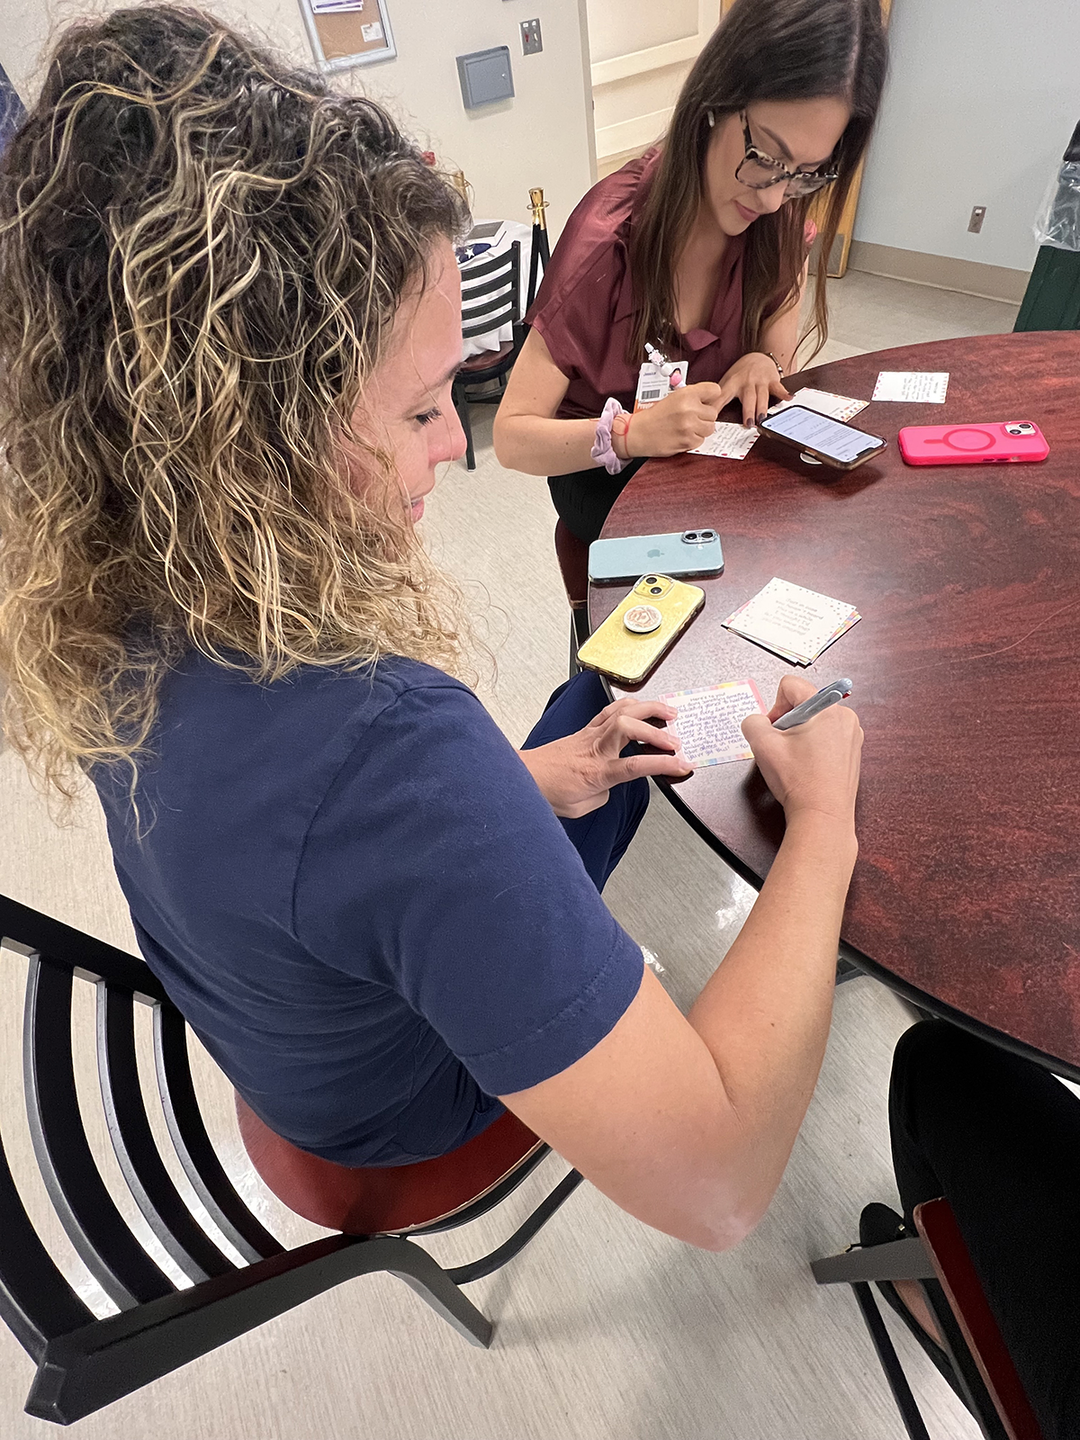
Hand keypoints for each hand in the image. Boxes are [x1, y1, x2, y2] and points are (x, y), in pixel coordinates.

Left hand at [520, 699, 692, 817]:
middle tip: (677, 738)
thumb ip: (605, 794)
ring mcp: (590, 734)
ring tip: (667, 712)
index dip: (663, 764)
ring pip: (621, 711)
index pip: (637, 765)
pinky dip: (628, 705)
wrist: (523, 779)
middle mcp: (595, 748)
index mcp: (597, 772)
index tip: (682, 765)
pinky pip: (609, 710)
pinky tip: (639, 706)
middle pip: (630, 727)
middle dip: (657, 730)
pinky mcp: (585, 729)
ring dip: (648, 708)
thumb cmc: (548, 793)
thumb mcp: (583, 807)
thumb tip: (612, 786)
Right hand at [625, 382, 724, 457]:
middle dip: (704, 416)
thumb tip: (713, 401)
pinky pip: (701, 440)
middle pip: (713, 413)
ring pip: (710, 428)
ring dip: (701, 429)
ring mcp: (689, 426)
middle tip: (691, 418)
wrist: (639, 432)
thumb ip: (693, 396)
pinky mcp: (688, 441)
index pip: (714, 390)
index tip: (706, 402)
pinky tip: (682, 435)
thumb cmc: (655, 415)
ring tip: (687, 427)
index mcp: (686, 394)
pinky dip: (693, 440)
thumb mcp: (673, 397)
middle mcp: (689, 408)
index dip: (710, 398)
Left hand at [715, 353, 791, 427]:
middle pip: (747, 398)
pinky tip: (788, 398)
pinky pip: (778, 387)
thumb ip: (719, 398)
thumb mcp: (726, 383)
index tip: (713, 418)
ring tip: (762, 419)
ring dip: (762, 408)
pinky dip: (784, 393)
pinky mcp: (772, 380)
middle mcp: (746, 381)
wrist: (756, 356)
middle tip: (748, 424)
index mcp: (732, 383)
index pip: (722, 396)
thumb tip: (706, 415)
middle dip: (748, 411)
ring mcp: (760, 381)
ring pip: (762, 396)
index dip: (717, 406)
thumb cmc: (740, 374)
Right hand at [740, 676, 862, 827]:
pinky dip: (814, 746)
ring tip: (797, 759)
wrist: (822, 815)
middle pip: (805, 703)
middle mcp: (844, 716)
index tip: (774, 729)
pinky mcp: (853, 750)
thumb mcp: (762, 746)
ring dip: (801, 735)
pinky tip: (808, 766)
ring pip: (816, 720)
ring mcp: (852, 734)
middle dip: (788, 722)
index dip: (775, 706)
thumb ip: (752, 723)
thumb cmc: (800, 783)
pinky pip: (827, 735)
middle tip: (784, 748)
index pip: (791, 685)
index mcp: (825, 708)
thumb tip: (757, 721)